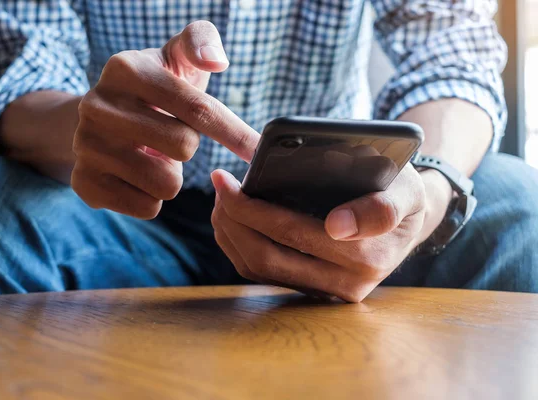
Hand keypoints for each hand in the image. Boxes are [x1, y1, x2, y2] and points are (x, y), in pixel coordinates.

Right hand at [71, 21, 258, 218]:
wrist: (101, 119)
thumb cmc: (155, 88)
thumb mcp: (176, 57)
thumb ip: (201, 41)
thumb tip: (216, 60)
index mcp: (126, 68)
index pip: (198, 109)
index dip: (234, 133)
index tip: (257, 151)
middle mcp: (97, 105)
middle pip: (184, 147)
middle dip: (187, 147)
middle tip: (169, 136)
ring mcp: (85, 145)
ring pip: (166, 184)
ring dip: (170, 176)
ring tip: (151, 156)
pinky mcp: (83, 182)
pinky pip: (147, 208)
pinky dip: (152, 197)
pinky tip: (136, 176)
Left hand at [211, 165, 426, 301]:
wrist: (404, 225)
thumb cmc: (399, 196)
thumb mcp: (407, 191)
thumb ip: (382, 208)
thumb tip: (336, 226)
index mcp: (370, 255)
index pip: (302, 235)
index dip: (260, 214)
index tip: (233, 190)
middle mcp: (347, 282)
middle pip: (270, 254)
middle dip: (235, 216)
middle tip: (220, 182)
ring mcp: (325, 291)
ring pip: (260, 267)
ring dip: (230, 232)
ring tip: (221, 198)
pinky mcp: (308, 289)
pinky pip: (261, 273)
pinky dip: (236, 245)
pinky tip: (230, 219)